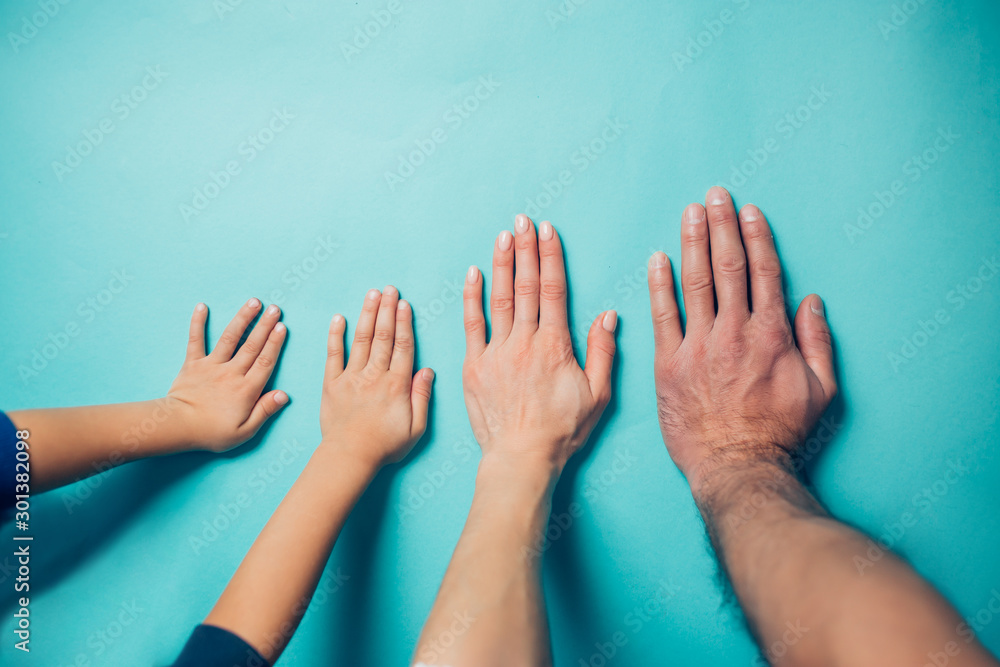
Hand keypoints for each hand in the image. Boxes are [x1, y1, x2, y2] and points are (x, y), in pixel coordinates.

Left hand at [167, 299, 288, 451]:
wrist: (177, 427)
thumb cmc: (212, 432)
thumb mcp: (245, 431)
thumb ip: (265, 411)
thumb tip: (284, 395)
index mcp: (246, 389)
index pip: (265, 361)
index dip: (275, 343)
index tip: (282, 327)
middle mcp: (231, 373)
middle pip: (252, 345)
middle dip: (265, 325)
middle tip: (275, 308)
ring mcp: (211, 366)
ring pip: (230, 338)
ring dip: (242, 318)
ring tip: (253, 302)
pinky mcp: (192, 364)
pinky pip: (196, 340)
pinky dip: (198, 322)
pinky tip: (202, 306)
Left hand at [320, 286, 433, 468]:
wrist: (349, 456)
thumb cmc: (384, 445)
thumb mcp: (415, 427)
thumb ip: (422, 397)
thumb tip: (428, 371)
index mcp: (396, 385)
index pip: (403, 346)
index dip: (404, 322)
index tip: (404, 303)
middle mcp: (374, 375)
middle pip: (383, 336)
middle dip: (386, 310)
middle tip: (389, 289)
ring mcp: (351, 377)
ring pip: (361, 340)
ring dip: (367, 315)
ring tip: (371, 294)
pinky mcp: (332, 384)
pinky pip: (333, 355)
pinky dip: (335, 336)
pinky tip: (338, 318)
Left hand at [462, 215, 616, 470]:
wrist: (521, 457)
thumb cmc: (562, 430)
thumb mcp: (597, 395)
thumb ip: (602, 352)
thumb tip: (608, 316)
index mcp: (555, 345)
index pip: (553, 290)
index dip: (550, 257)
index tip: (547, 232)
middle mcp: (524, 342)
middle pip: (526, 286)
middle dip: (525, 250)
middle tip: (522, 221)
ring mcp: (496, 352)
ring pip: (499, 299)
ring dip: (502, 265)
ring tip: (503, 236)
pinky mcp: (474, 366)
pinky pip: (472, 325)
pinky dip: (472, 298)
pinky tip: (474, 273)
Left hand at [647, 187, 836, 493]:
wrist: (737, 468)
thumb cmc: (780, 433)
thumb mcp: (822, 390)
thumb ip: (819, 342)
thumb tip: (810, 300)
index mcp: (772, 335)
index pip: (763, 272)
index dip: (755, 237)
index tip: (748, 211)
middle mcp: (735, 332)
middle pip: (727, 267)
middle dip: (721, 226)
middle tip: (715, 195)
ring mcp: (699, 346)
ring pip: (694, 283)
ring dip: (692, 242)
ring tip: (689, 212)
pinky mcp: (669, 364)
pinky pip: (663, 316)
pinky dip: (660, 285)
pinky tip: (657, 258)